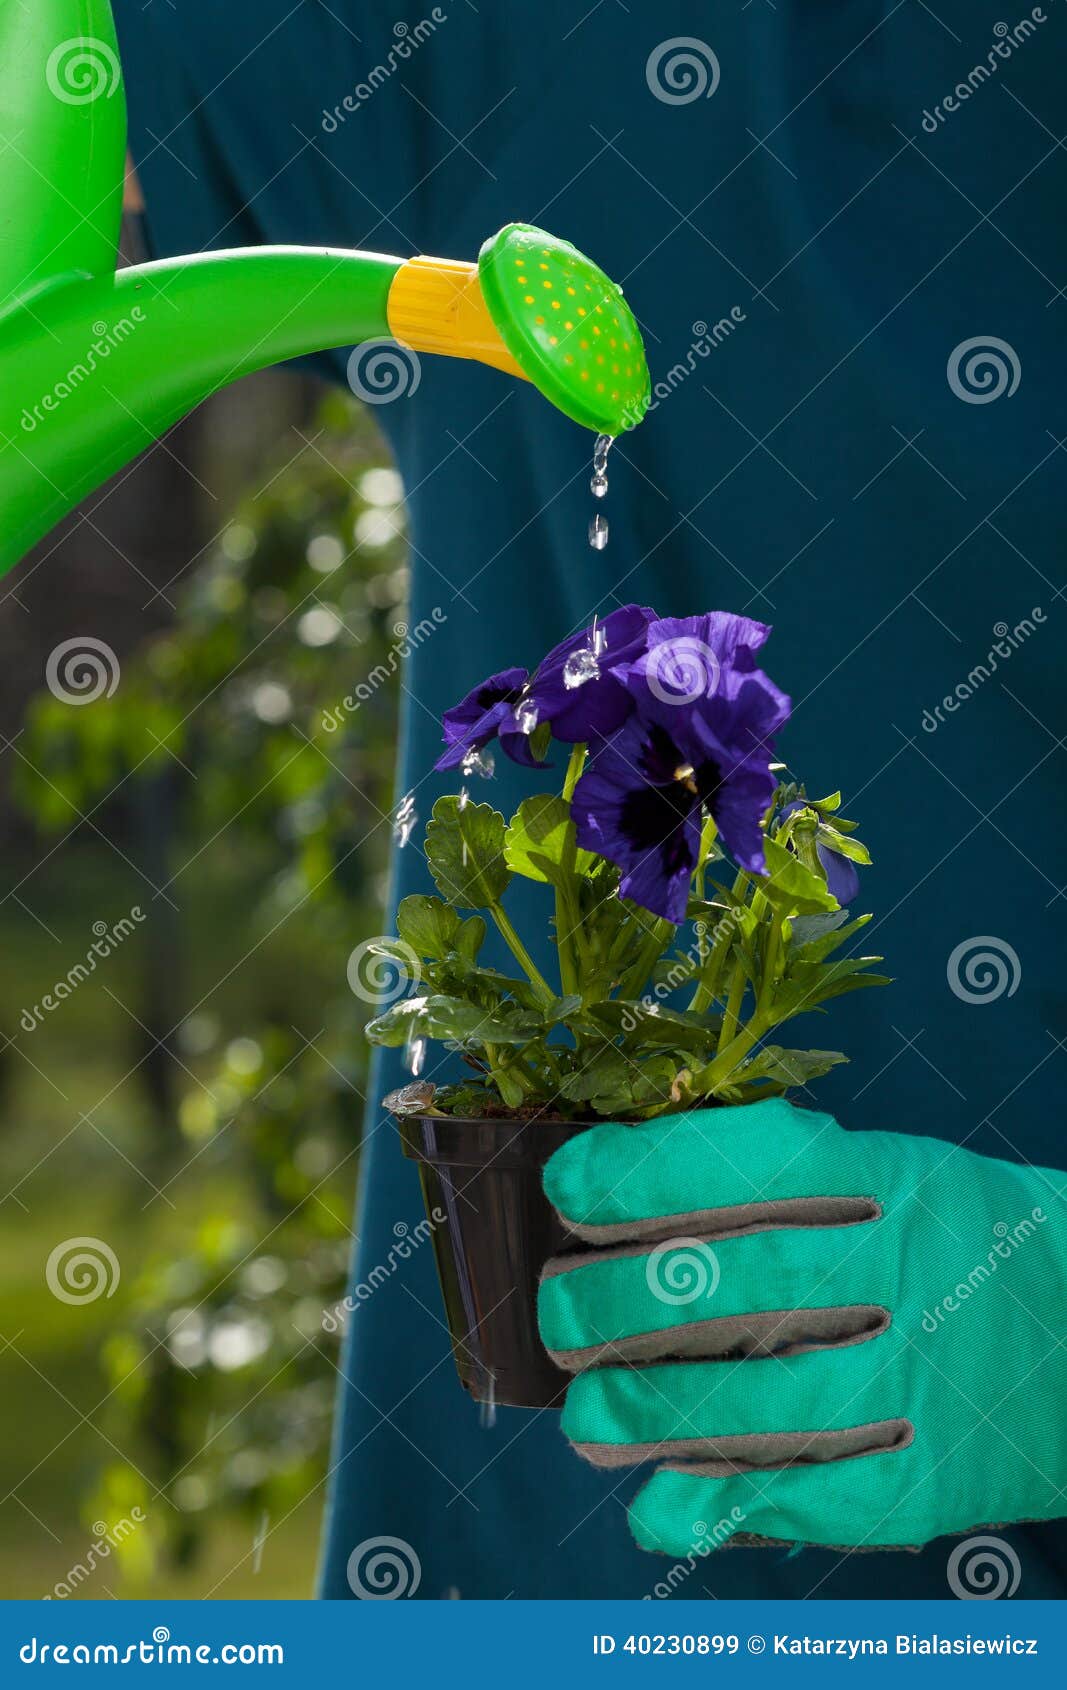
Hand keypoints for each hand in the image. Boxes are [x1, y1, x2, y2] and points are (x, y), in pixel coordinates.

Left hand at [538, 1098, 1066, 1554]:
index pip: (752, 1162)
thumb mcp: (891, 1170)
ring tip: (586, 1415)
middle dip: (625, 1298)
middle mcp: (908, 1271)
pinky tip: (658, 1505)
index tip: (567, 1185)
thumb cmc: (955, 1236)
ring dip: (658, 1410)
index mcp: (890, 1179)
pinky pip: (822, 1498)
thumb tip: (623, 1190)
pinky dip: (730, 1505)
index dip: (645, 1171)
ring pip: (774, 1400)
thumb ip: (782, 1178)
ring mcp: (926, 1377)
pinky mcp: (936, 1472)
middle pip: (746, 1280)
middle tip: (559, 1312)